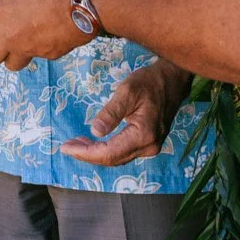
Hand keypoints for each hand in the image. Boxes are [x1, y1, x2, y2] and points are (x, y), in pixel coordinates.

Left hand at [61, 60, 191, 166]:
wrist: (172, 80)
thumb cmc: (149, 82)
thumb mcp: (127, 91)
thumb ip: (111, 113)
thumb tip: (95, 132)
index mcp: (143, 134)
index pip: (109, 152)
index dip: (86, 153)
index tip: (66, 148)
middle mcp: (149, 147)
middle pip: (112, 159)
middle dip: (87, 155)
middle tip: (66, 146)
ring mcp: (150, 147)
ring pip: (118, 158)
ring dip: (96, 153)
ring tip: (76, 144)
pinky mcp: (148, 143)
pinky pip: (124, 152)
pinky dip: (106, 150)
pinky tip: (93, 142)